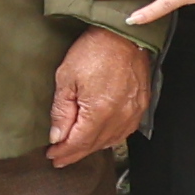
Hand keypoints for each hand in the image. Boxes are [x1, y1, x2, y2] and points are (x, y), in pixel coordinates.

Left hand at [42, 29, 161, 170]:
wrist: (122, 35)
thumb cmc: (94, 51)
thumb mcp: (66, 78)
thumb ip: (61, 111)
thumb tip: (57, 136)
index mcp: (100, 112)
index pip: (79, 142)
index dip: (64, 152)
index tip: (52, 157)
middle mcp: (120, 117)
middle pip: (95, 145)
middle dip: (75, 153)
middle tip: (60, 158)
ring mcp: (134, 113)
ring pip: (111, 141)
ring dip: (92, 147)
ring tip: (75, 150)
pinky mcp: (141, 106)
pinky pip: (125, 131)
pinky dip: (110, 138)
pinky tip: (100, 138)